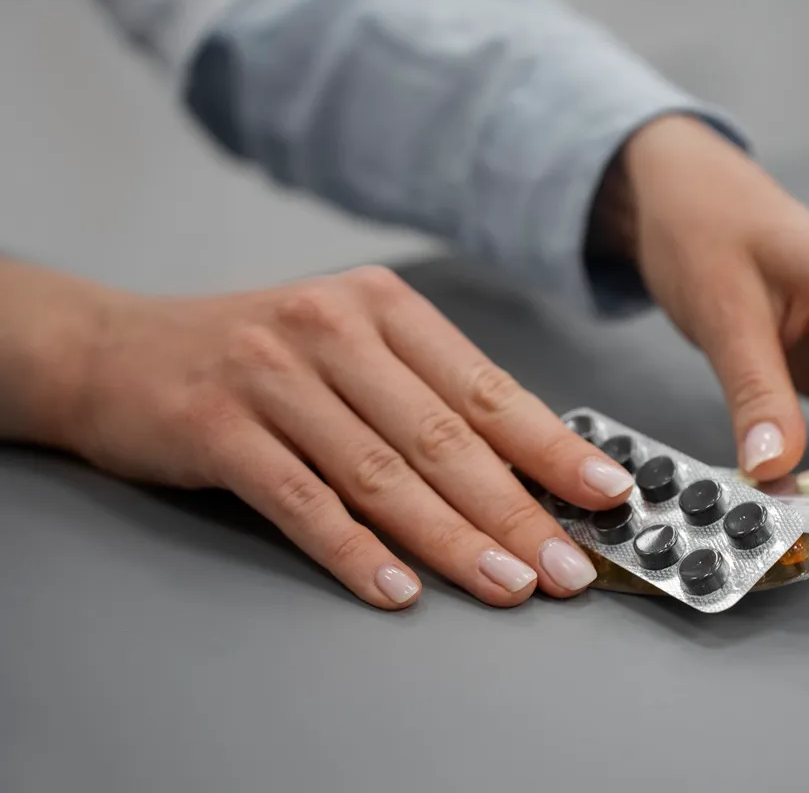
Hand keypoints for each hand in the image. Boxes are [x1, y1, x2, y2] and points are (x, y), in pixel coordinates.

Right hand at [61, 267, 636, 607]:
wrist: (117, 350)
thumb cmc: (253, 355)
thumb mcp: (346, 350)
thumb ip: (423, 398)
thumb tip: (521, 474)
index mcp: (382, 307)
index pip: (485, 388)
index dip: (552, 448)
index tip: (606, 492)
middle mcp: (332, 328)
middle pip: (443, 436)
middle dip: (516, 510)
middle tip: (567, 565)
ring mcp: (272, 375)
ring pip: (381, 472)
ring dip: (452, 538)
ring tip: (506, 585)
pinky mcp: (218, 426)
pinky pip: (301, 500)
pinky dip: (354, 549)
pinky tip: (398, 587)